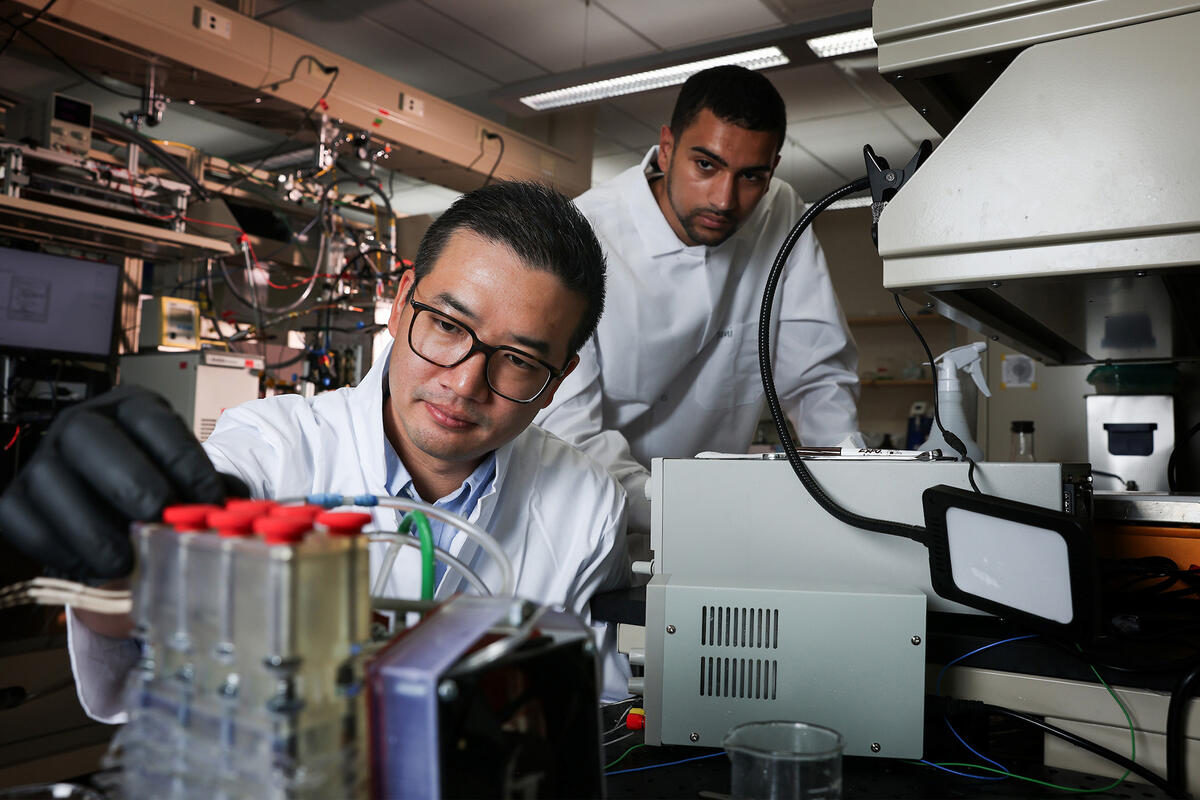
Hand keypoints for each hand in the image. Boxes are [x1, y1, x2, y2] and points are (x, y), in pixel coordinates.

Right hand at [0, 385, 246, 579]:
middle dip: (127, 480)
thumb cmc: (157, 486)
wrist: (113, 508)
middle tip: (156, 518)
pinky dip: (58, 548)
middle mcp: (80, 425)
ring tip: (125, 560)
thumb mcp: (188, 476)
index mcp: (131, 410)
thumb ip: (211, 489)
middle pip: (88, 437)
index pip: (153, 423)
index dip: (183, 460)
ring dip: (90, 527)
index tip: (209, 500)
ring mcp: (43, 460)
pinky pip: (24, 521)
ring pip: (49, 482)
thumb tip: (240, 509)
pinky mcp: (17, 498)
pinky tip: (92, 567)